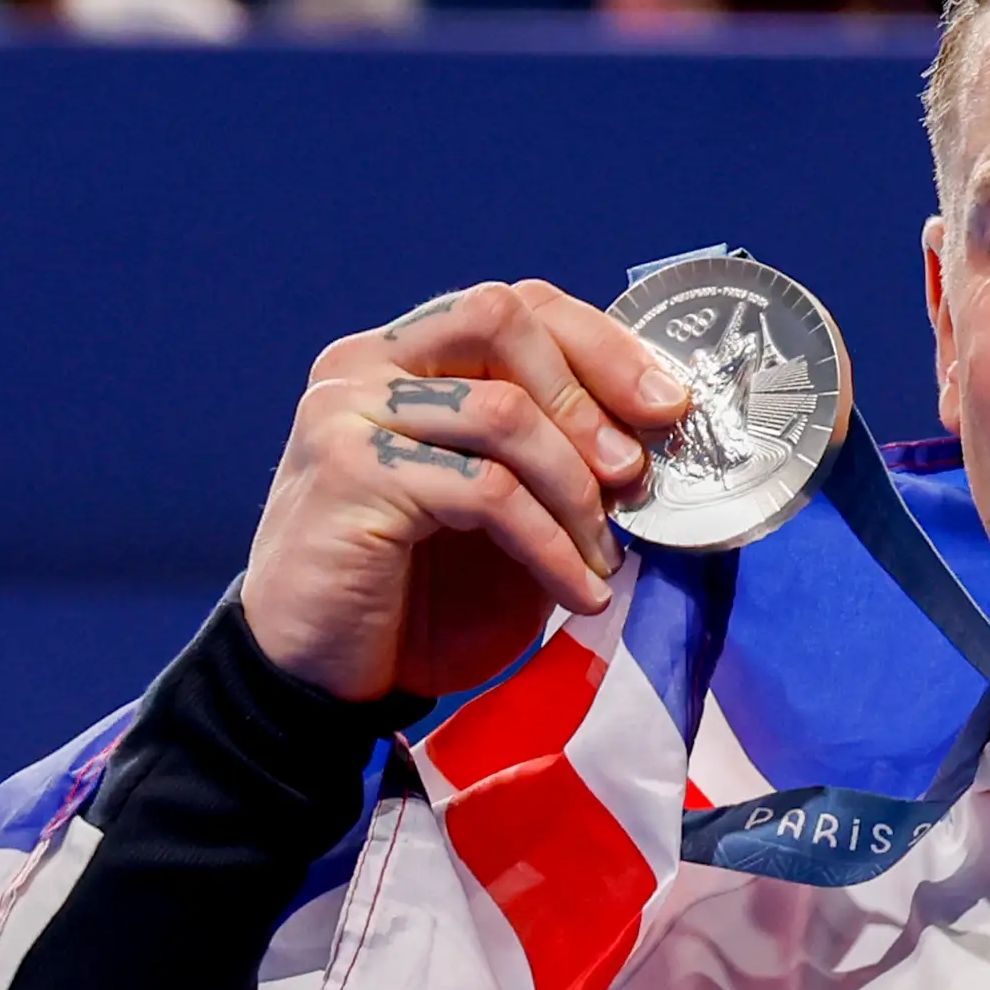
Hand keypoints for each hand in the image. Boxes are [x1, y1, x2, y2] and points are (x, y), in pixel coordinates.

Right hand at [237, 279, 692, 703]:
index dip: (601, 345)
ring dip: (575, 491)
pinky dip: (552, 547)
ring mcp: (348, 413)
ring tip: (605, 557)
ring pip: (503, 412)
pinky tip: (579, 593)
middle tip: (634, 475)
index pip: (514, 307)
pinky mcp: (350, 475)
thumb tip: (654, 437)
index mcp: (403, 359)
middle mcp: (365, 366)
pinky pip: (487, 493)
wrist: (321, 681)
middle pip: (500, 319)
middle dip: (589, 395)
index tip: (668, 406)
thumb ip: (554, 462)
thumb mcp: (505, 520)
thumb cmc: (416, 600)